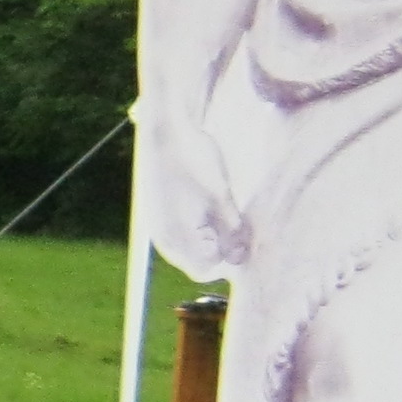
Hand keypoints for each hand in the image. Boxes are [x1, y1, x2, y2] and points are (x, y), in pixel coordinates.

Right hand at [145, 116, 250, 267]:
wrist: (164, 132)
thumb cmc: (194, 161)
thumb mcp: (221, 196)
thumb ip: (232, 232)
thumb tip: (240, 260)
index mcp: (178, 238)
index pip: (207, 270)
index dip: (228, 258)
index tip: (244, 236)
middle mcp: (163, 238)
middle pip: (196, 262)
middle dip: (219, 249)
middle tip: (237, 223)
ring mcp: (158, 226)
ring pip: (189, 248)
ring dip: (209, 238)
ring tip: (222, 211)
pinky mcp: (157, 214)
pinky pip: (180, 234)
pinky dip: (197, 228)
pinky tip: (206, 204)